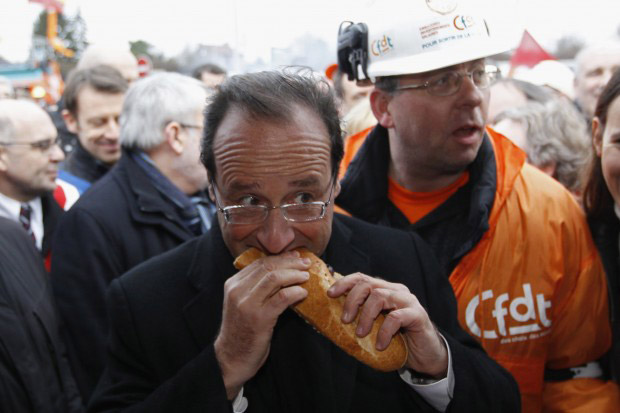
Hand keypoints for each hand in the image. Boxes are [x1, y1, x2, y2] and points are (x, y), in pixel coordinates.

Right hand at [214, 251, 310, 398]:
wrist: (232, 357)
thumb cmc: (241, 330)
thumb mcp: (242, 303)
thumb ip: (255, 287)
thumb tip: (281, 271)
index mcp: (233, 284)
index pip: (259, 262)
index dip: (281, 258)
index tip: (296, 257)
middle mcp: (237, 291)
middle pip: (268, 267)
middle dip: (290, 262)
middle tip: (306, 264)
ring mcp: (247, 304)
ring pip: (274, 278)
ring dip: (294, 275)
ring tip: (306, 277)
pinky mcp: (259, 318)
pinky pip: (282, 297)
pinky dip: (295, 292)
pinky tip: (303, 293)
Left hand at [327, 273, 447, 377]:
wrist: (425, 355)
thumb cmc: (398, 340)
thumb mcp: (376, 326)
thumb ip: (361, 318)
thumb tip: (332, 321)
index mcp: (384, 289)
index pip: (361, 278)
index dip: (344, 283)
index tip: (330, 294)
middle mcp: (396, 290)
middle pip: (368, 284)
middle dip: (352, 300)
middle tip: (345, 320)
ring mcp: (408, 301)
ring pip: (380, 297)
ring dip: (366, 316)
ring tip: (361, 334)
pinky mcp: (418, 315)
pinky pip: (396, 318)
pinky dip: (384, 332)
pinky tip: (380, 344)